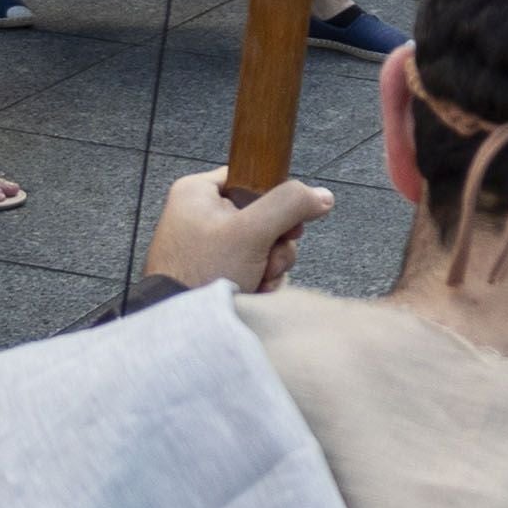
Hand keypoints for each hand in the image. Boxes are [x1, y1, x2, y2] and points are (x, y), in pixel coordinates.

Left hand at [145, 167, 329, 296]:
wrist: (185, 327)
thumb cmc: (203, 273)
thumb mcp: (251, 231)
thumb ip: (289, 205)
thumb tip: (322, 195)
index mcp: (197, 192)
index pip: (253, 180)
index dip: (277, 202)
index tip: (288, 225)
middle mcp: (199, 214)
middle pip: (263, 214)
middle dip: (277, 243)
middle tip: (270, 259)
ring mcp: (206, 244)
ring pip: (262, 242)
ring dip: (272, 263)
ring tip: (261, 279)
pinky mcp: (213, 269)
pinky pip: (251, 264)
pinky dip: (260, 277)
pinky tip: (256, 289)